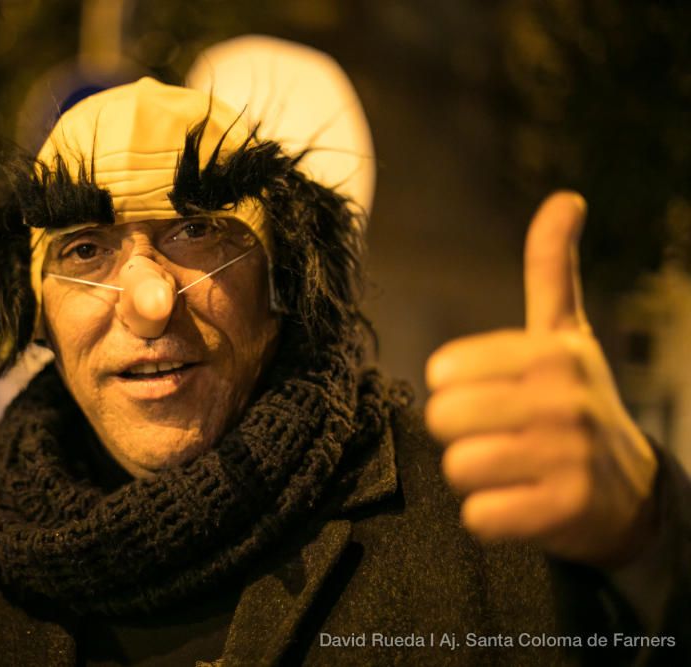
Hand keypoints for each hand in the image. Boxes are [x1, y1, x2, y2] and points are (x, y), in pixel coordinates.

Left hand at [424, 192, 657, 565]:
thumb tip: (564, 198)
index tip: (494, 397)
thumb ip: (551, 270)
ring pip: (458, 469)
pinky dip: (490, 518)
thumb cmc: (577, 404)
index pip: (442, 374)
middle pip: (443, 420)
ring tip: (513, 470)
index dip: (457, 392)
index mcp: (551, 351)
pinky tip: (522, 503)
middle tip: (501, 437)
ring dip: (475, 478)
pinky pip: (479, 517)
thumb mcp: (566, 335)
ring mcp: (568, 458)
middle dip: (461, 435)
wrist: (630, 493)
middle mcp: (562, 399)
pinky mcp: (564, 512)